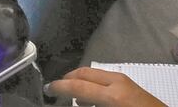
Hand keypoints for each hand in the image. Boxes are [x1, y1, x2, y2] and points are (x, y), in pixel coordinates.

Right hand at [46, 68, 163, 106]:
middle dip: (69, 79)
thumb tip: (78, 100)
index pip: (79, 86)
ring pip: (95, 74)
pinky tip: (90, 99)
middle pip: (86, 73)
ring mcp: (125, 81)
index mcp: (112, 94)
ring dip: (81, 81)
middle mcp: (117, 82)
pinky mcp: (130, 85)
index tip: (47, 88)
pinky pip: (105, 79)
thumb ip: (90, 105)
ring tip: (70, 95)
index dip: (60, 87)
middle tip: (55, 88)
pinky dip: (92, 84)